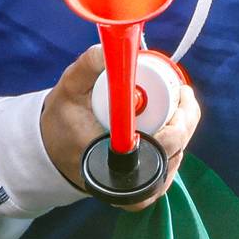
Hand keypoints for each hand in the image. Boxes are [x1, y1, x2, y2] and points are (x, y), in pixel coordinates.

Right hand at [42, 47, 200, 210]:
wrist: (53, 150)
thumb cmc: (61, 119)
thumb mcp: (69, 87)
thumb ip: (88, 65)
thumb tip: (111, 47)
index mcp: (110, 162)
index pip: (158, 150)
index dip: (177, 124)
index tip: (181, 95)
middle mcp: (127, 185)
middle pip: (174, 153)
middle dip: (185, 120)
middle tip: (183, 93)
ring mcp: (137, 190)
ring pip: (175, 160)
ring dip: (182, 130)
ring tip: (181, 103)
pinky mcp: (143, 187)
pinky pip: (169, 165)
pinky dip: (176, 142)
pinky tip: (174, 122)